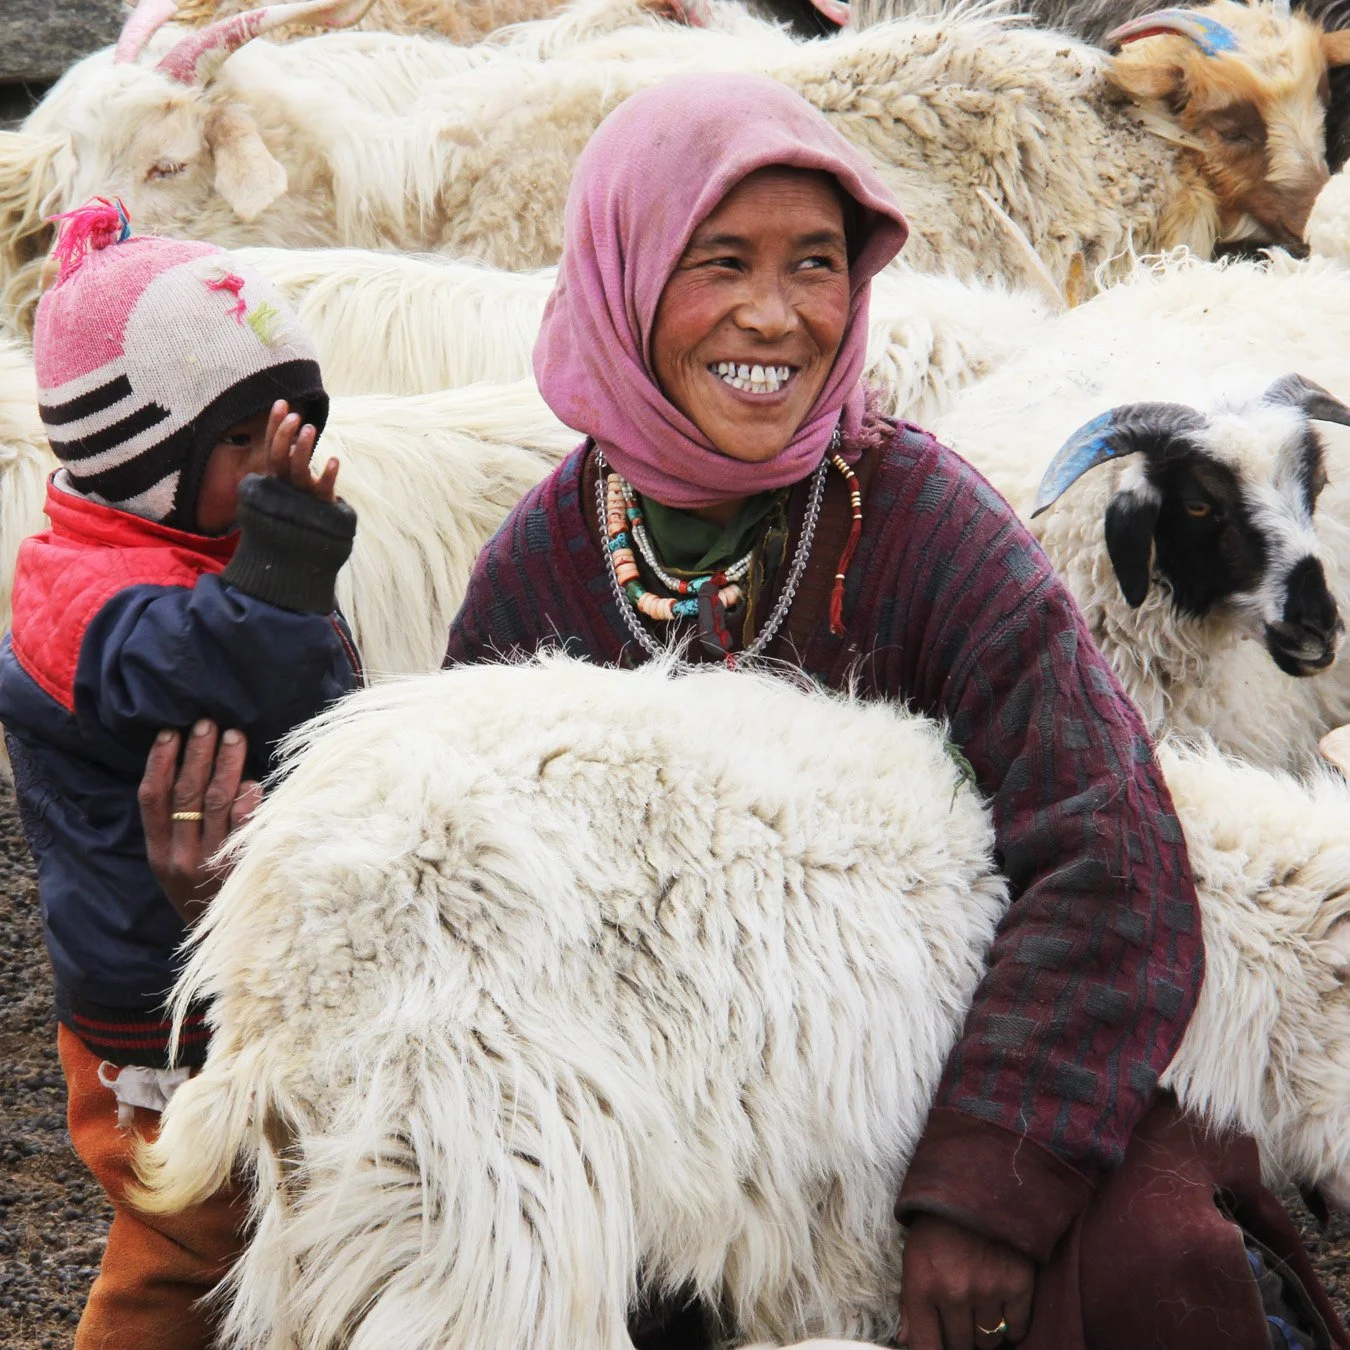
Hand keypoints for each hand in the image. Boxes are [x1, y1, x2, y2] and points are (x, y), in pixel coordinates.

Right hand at [138, 720, 261, 925]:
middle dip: (197, 754)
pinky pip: (244, 830)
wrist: (226, 946)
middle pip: (186, 794)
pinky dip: (249, 803)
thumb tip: (202, 772)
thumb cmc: (202, 895)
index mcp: (158, 854)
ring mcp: (212, 865)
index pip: (152, 800)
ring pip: (217, 804)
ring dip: (226, 766)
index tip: (169, 733)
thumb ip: (181, 827)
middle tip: (208, 722)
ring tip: (234, 737)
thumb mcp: (177, 866)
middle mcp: (181, 859)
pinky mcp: (242, 871)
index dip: (159, 763)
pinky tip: (254, 783)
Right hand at [264, 399, 338, 501]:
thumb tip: (290, 417)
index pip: (271, 447)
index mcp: (277, 474)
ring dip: (303, 449)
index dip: (274, 425)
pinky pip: (323, 490)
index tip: (281, 402)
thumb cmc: (305, 494)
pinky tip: (334, 460)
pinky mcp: (321, 503)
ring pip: (298, 472)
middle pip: (278, 459)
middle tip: (295, 416)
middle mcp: (285, 484)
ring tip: (310, 428)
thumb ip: (291, 448)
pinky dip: (328, 475)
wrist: (317, 528)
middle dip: (284, 435)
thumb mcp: (295, 470)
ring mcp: (302, 495)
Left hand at [899, 1215, 1034, 1348]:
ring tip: (980, 1310)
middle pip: (959, 1347)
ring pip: (988, 1341)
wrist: (978, 1185)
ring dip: (984, 1333)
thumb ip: (910, 1303)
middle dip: (958, 1339)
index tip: (939, 1349)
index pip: (926, 1348)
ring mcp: (988, 1291)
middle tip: (960, 1321)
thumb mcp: (914, 1257)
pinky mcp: (1018, 1285)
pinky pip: (1016, 1329)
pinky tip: (1001, 1306)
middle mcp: (954, 1293)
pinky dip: (1011, 1325)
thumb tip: (908, 1341)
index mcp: (922, 1285)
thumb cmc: (939, 1224)